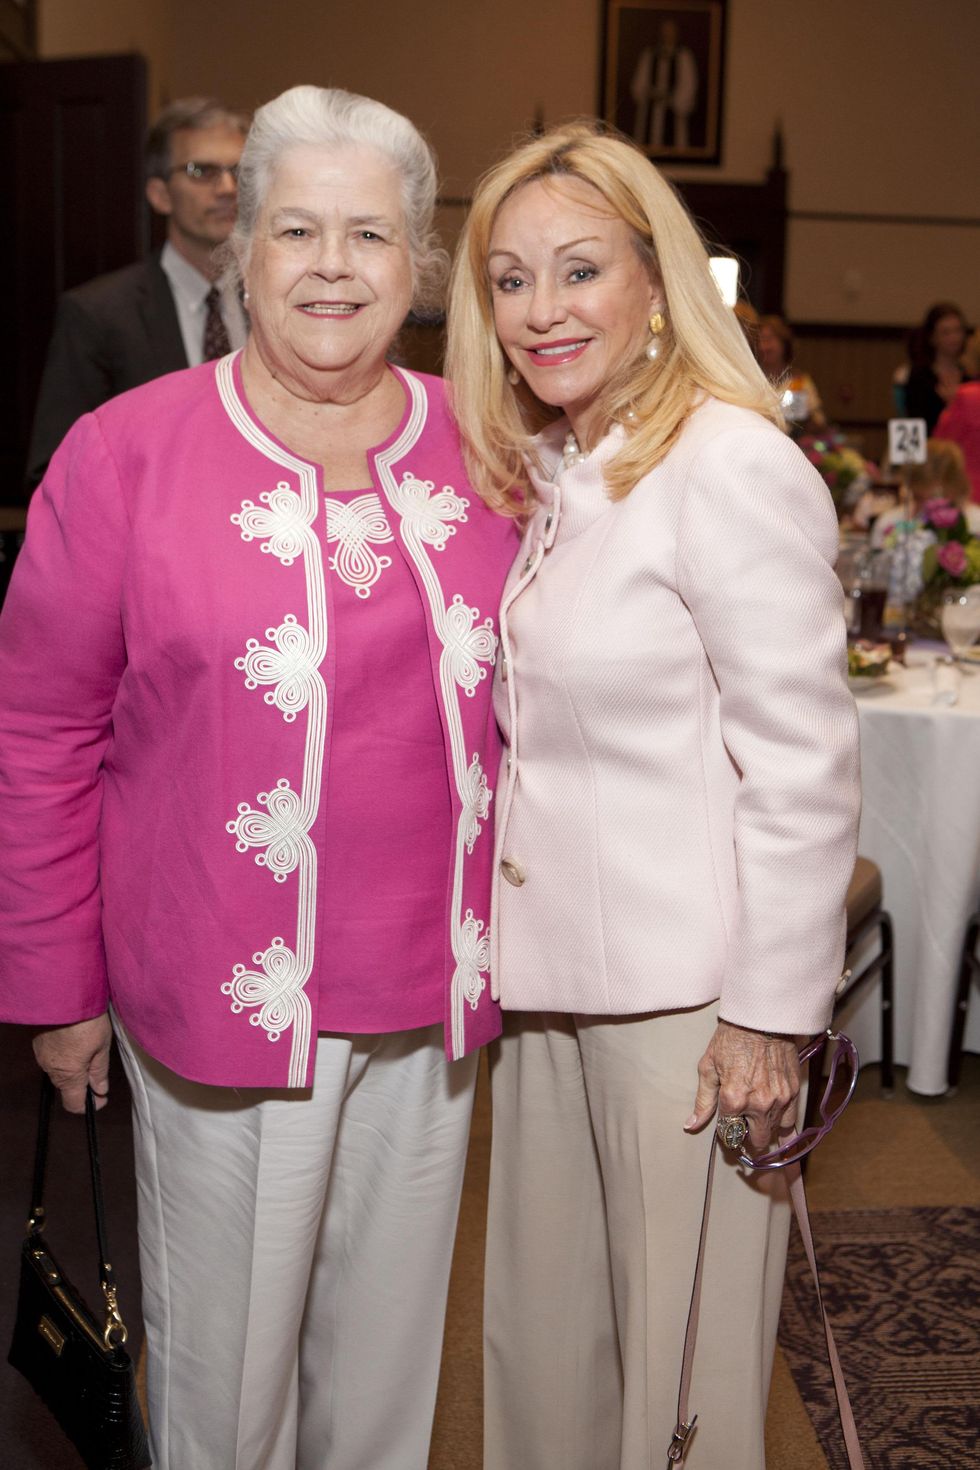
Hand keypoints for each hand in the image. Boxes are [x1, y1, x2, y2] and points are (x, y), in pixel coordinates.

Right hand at [33, 1014, 112, 1113]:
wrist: (62, 992)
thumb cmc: (86, 1019)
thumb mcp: (102, 1045)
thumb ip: (100, 1071)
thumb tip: (100, 1090)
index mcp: (69, 1074)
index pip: (74, 1104)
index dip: (89, 1105)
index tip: (102, 1097)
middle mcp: (51, 1069)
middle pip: (67, 1086)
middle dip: (83, 1082)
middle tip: (98, 1068)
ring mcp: (41, 1055)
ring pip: (59, 1071)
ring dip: (73, 1067)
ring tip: (89, 1048)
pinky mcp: (37, 1042)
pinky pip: (52, 1056)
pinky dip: (64, 1054)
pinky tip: (75, 1039)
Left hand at [684, 1020, 800, 1152]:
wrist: (761, 1018)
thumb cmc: (731, 1039)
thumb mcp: (708, 1067)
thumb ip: (703, 1101)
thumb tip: (691, 1126)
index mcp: (734, 1100)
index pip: (730, 1133)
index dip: (726, 1132)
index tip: (726, 1125)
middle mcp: (759, 1105)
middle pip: (757, 1141)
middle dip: (748, 1138)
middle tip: (744, 1127)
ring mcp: (780, 1100)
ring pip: (774, 1132)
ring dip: (765, 1129)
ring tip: (758, 1121)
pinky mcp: (794, 1092)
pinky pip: (791, 1119)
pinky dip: (783, 1123)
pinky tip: (778, 1123)